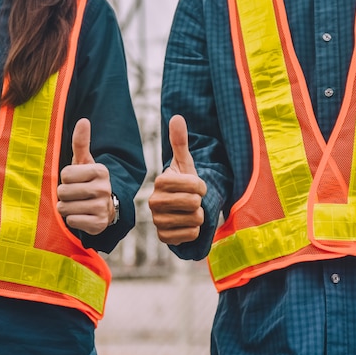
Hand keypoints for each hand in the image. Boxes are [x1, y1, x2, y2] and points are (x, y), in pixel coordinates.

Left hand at [57, 118, 113, 234]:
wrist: (105, 208)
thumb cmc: (88, 181)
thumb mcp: (84, 162)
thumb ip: (81, 143)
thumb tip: (83, 120)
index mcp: (100, 170)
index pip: (65, 174)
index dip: (66, 179)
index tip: (77, 180)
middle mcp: (104, 188)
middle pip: (63, 191)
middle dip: (64, 194)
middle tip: (76, 195)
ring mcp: (102, 207)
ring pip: (65, 207)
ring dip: (67, 208)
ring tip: (78, 205)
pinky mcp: (99, 224)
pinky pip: (71, 221)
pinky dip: (73, 220)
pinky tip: (83, 216)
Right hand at [149, 115, 206, 244]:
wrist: (181, 210)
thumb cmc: (185, 185)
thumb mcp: (185, 164)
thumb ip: (180, 142)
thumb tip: (176, 117)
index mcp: (160, 181)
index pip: (194, 185)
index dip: (201, 186)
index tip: (196, 187)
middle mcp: (154, 202)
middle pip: (194, 203)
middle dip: (200, 203)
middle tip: (193, 201)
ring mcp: (157, 221)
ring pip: (194, 219)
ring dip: (198, 217)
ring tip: (189, 213)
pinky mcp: (164, 237)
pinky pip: (190, 235)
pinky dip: (194, 232)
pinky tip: (186, 226)